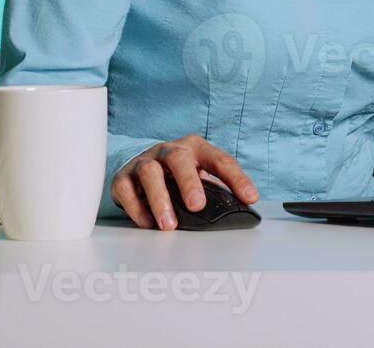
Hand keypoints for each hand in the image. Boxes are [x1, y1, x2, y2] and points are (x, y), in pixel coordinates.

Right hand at [110, 133, 259, 229]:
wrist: (140, 167)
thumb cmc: (176, 175)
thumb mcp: (200, 176)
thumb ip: (216, 191)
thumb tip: (240, 212)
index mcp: (195, 148)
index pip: (220, 160)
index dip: (237, 178)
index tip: (250, 198)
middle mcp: (169, 151)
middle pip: (178, 158)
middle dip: (188, 182)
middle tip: (197, 206)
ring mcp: (144, 162)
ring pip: (150, 173)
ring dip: (160, 199)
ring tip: (169, 225)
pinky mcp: (123, 177)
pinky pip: (126, 189)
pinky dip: (136, 207)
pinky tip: (147, 223)